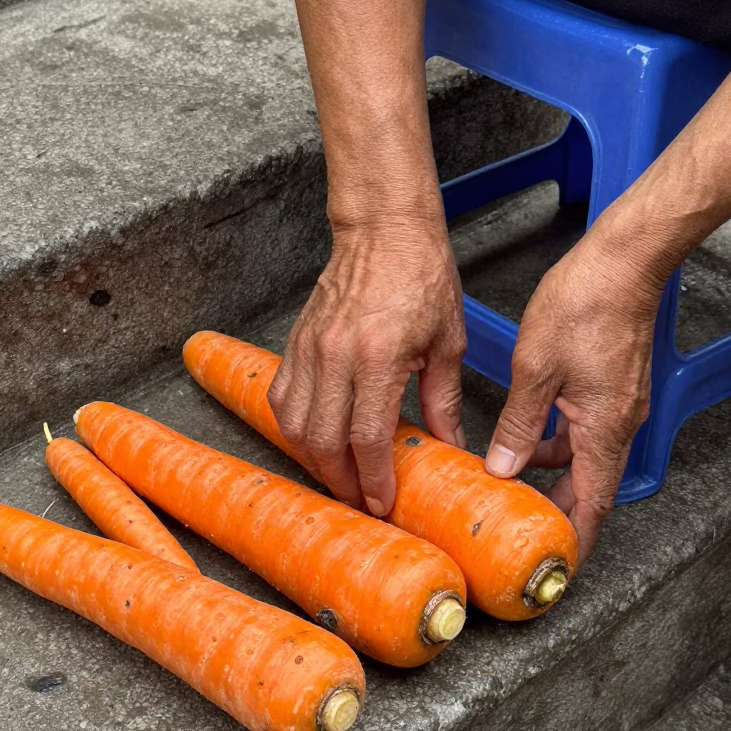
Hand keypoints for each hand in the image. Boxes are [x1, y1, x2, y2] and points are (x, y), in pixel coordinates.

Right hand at [268, 210, 466, 515]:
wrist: (385, 229)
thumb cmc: (420, 275)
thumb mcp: (447, 340)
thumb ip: (443, 399)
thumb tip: (448, 444)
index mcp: (378, 354)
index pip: (366, 436)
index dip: (372, 477)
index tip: (381, 500)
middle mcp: (336, 353)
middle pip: (323, 440)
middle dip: (341, 479)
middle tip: (360, 497)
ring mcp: (310, 347)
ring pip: (295, 424)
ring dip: (314, 458)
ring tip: (338, 473)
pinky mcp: (296, 340)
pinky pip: (281, 396)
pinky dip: (294, 426)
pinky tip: (313, 437)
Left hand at [484, 226, 662, 561]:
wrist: (623, 260)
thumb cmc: (586, 303)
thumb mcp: (535, 370)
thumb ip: (518, 425)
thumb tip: (501, 466)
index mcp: (604, 430)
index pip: (593, 504)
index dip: (574, 537)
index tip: (555, 559)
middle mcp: (618, 423)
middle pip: (591, 485)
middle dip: (560, 510)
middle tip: (526, 528)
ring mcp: (618, 404)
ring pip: (585, 456)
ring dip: (554, 474)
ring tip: (514, 485)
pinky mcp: (612, 385)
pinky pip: (585, 428)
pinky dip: (557, 441)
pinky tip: (527, 435)